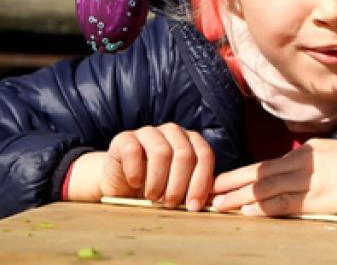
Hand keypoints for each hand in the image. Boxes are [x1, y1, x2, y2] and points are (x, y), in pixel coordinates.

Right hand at [67, 123, 214, 211]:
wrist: (120, 184)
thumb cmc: (154, 187)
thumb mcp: (179, 189)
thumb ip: (196, 189)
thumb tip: (216, 201)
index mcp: (191, 141)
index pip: (205, 155)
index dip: (201, 182)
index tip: (193, 206)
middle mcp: (173, 132)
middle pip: (185, 154)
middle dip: (179, 184)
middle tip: (171, 204)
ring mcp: (149, 132)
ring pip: (161, 152)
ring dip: (158, 180)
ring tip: (153, 197)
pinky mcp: (124, 137)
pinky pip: (133, 150)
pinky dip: (136, 172)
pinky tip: (135, 183)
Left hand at [210, 139, 336, 216]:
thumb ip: (321, 167)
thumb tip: (305, 182)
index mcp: (312, 151)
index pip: (271, 164)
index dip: (246, 174)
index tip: (227, 179)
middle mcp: (306, 161)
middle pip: (260, 173)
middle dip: (232, 181)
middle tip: (208, 189)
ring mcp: (311, 179)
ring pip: (265, 187)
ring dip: (238, 196)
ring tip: (216, 204)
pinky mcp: (318, 198)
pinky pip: (283, 202)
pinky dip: (262, 207)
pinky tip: (246, 212)